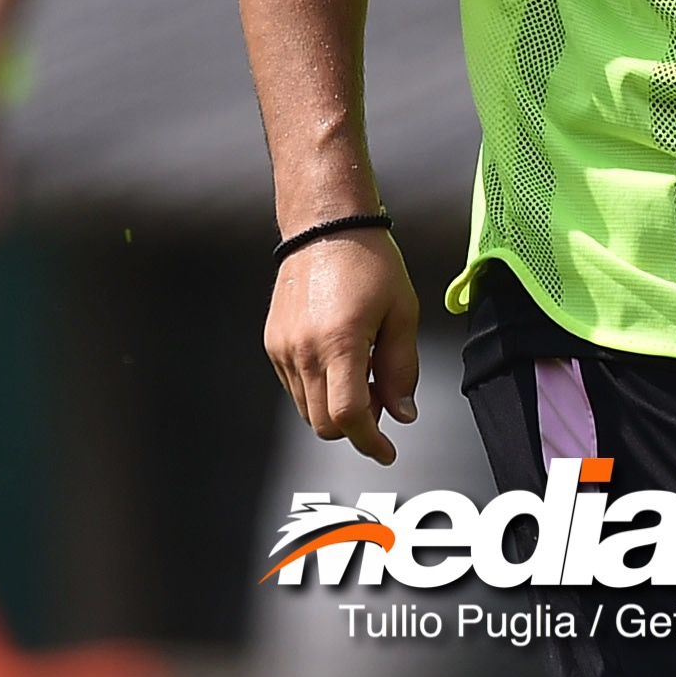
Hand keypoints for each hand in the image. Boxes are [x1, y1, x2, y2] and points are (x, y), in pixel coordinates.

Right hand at [264, 229, 418, 465]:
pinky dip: (317, 389)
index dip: (370, 442)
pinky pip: (294, 386)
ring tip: (362, 372)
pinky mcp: (273, 342)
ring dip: (335, 408)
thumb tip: (401, 415)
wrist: (324, 225)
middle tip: (381, 401)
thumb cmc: (369, 262)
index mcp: (341, 343)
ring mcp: (284, 348)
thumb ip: (402, 369)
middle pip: (324, 423)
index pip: (349, 417)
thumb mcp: (402, 313)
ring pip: (307, 409)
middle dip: (355, 426)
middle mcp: (305, 350)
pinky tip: (338, 360)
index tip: (386, 451)